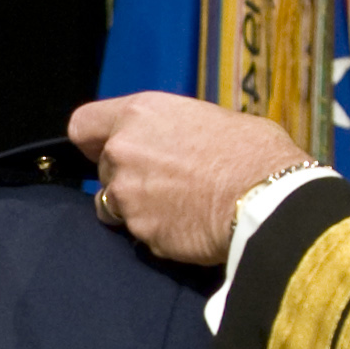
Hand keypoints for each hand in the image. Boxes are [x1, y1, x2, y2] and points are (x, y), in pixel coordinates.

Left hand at [67, 93, 322, 266]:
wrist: (267, 200)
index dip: (92, 141)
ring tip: (176, 208)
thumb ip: (178, 129)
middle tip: (166, 182)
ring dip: (136, 208)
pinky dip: (157, 232)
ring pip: (114, 206)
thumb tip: (181, 140)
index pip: (82, 125)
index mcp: (139, 114)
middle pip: (103, 169)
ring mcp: (126, 197)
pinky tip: (188, 226)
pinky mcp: (140, 234)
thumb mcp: (214, 118)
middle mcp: (121, 152)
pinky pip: (140, 234)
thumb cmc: (253, 151)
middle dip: (126, 177)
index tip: (106, 149)